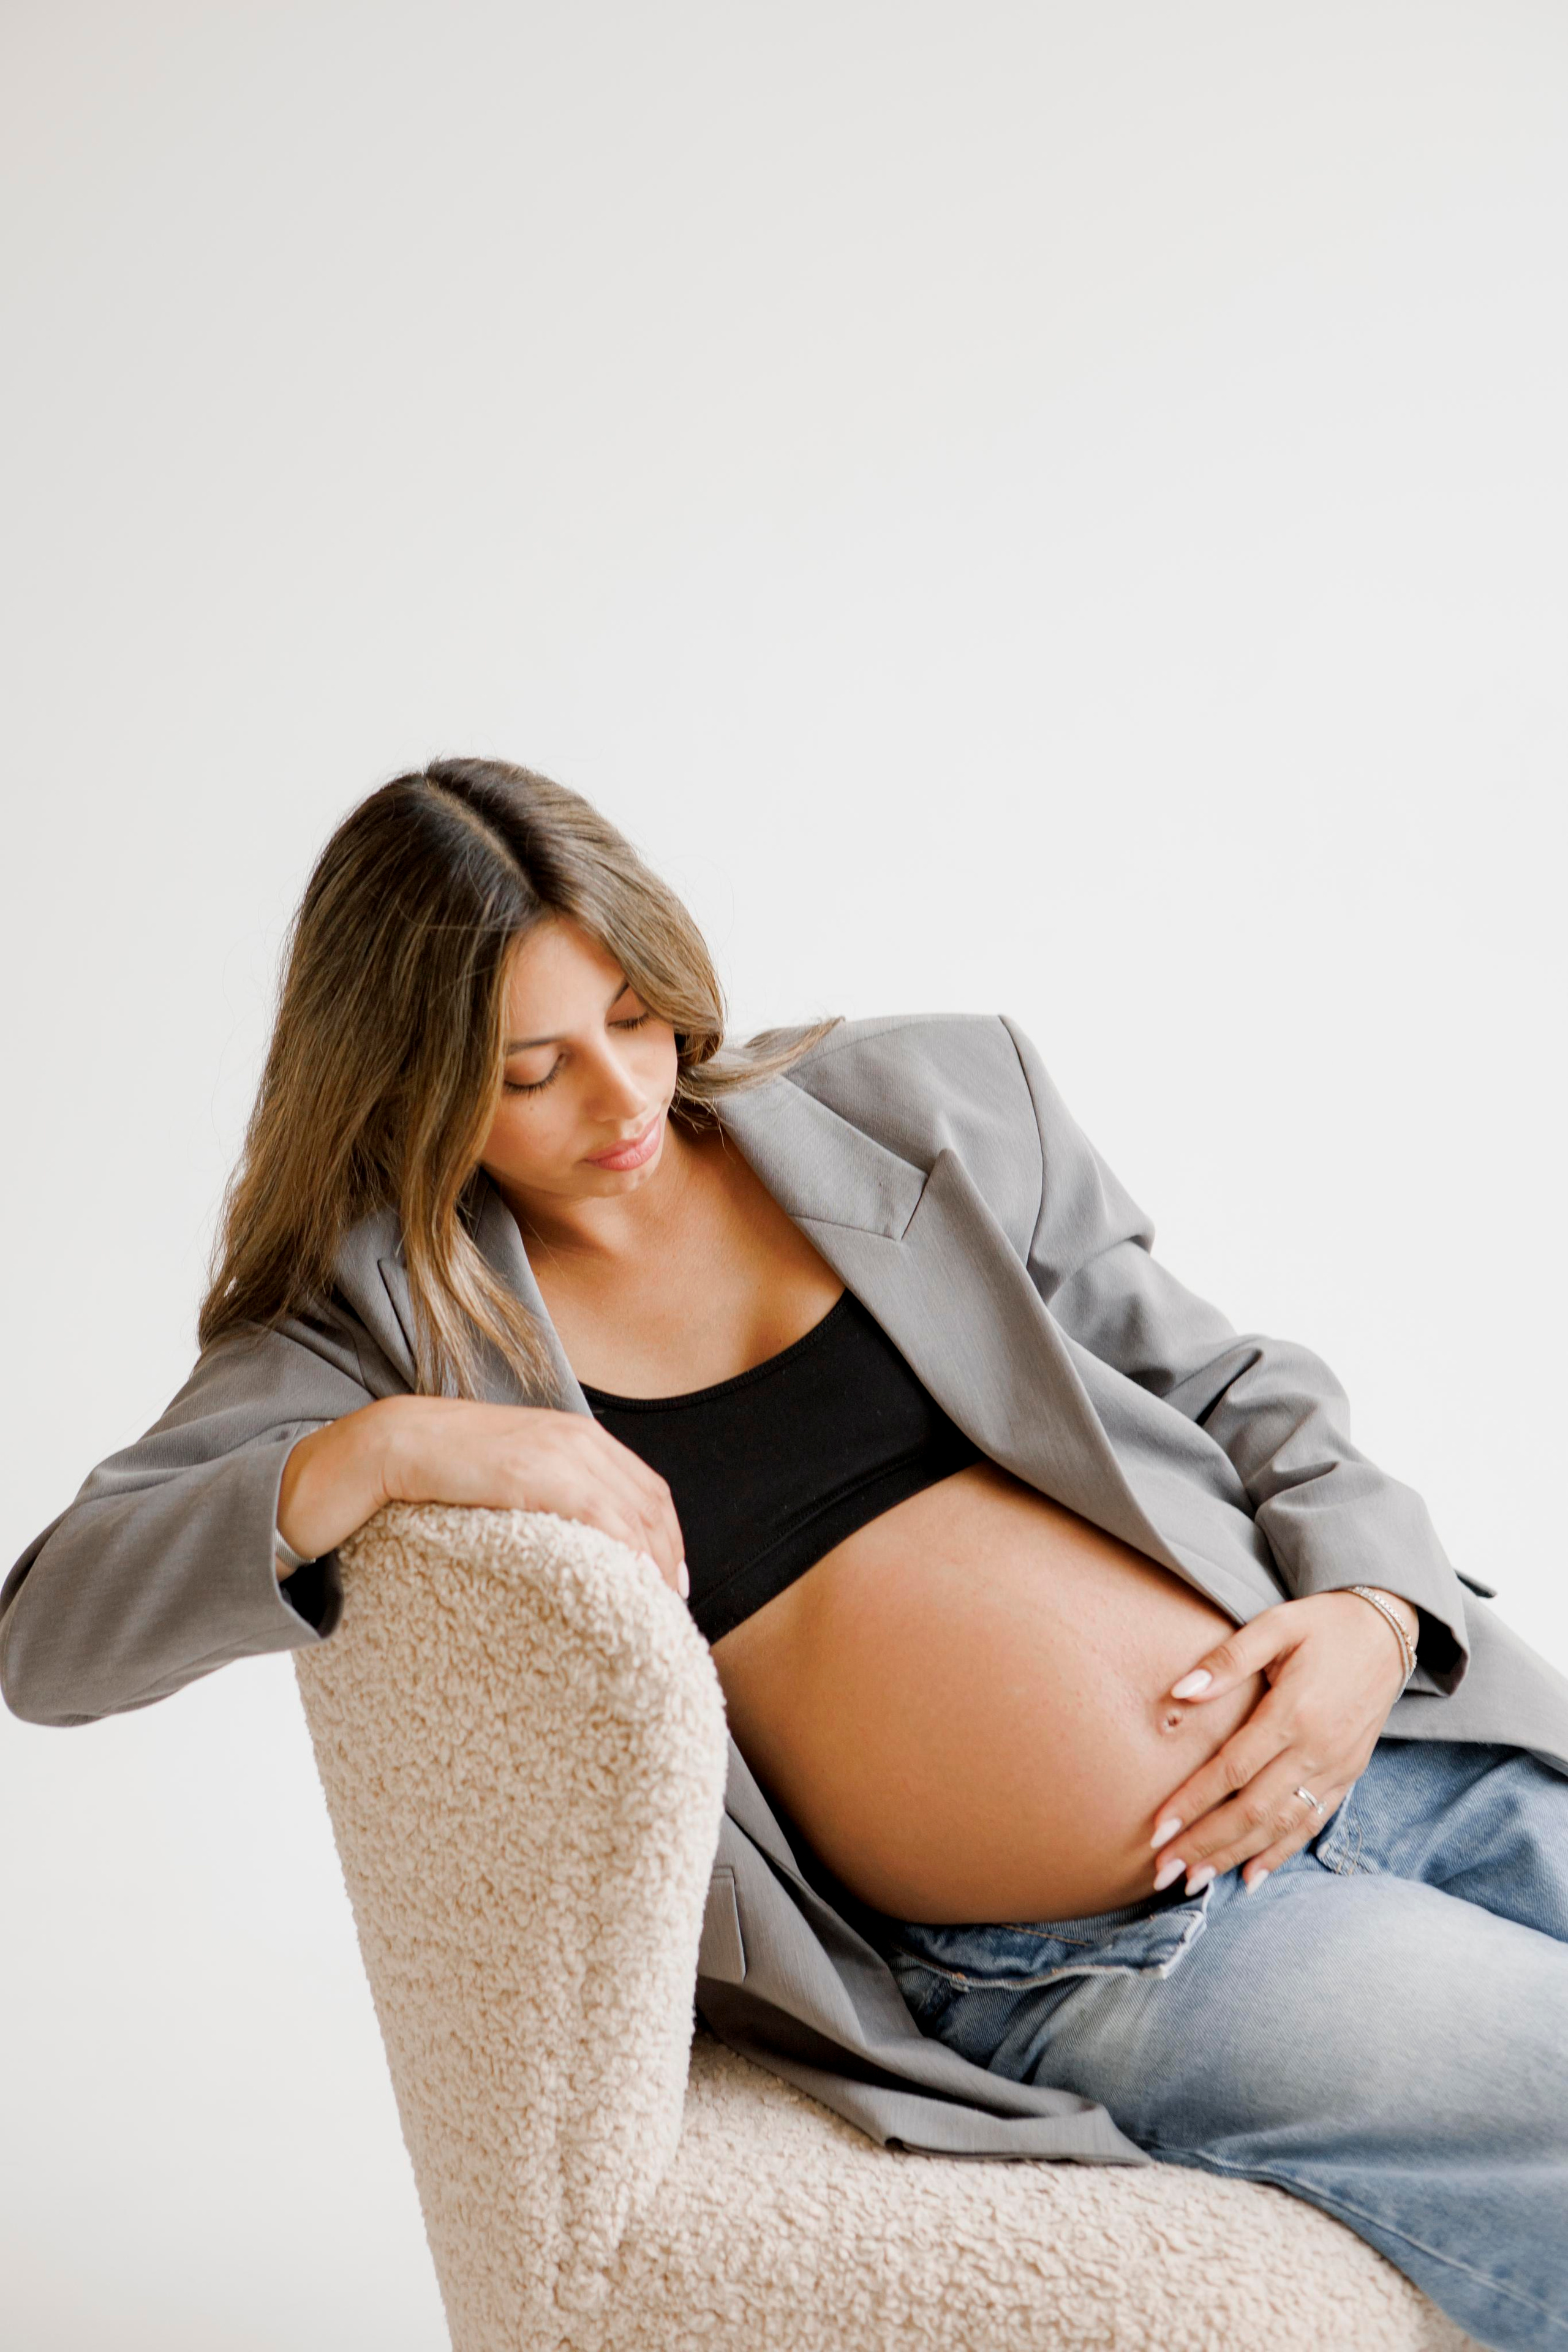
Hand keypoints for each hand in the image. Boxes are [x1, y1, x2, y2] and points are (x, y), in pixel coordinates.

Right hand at [278, 1395, 688, 1597]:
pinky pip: (590, 1512)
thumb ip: (542, 1502)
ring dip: (649, 1565)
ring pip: (629, 1511)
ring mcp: (547, 1450)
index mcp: (570, 1436)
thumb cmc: (429, 1479)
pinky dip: (619, 1551)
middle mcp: (569, 1436)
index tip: (671, 1593)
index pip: (647, 1490)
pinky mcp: (520, 1471)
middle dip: (666, 1561)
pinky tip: (621, 1590)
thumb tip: (579, 1553)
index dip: (669, 1543)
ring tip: (649, 1620)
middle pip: (648, 1504)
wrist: (365, 1449)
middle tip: (667, 1621)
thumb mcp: (501, 1483)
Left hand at [1148, 1588, 1415, 1895]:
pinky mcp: (1349, 1774)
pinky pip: (1312, 1822)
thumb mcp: (1276, 1624)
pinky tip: (1251, 1876)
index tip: (1157, 1828)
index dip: (1193, 1801)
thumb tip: (1180, 1691)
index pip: (1233, 1769)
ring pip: (1281, 1825)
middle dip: (1205, 1843)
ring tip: (1195, 1881)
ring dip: (1236, 1856)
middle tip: (1163, 1871)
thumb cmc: (1324, 1623)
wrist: (1391, 1629)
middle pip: (1253, 1809)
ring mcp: (1337, 1767)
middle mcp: (1317, 1749)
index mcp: (1294, 1712)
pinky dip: (1281, 1852)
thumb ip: (1228, 1659)